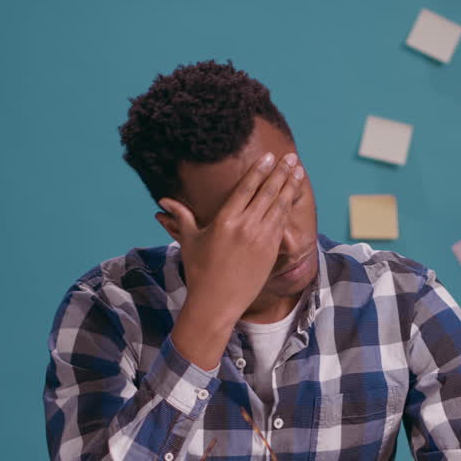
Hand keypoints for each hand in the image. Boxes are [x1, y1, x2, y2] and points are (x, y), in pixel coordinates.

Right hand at [161, 152, 304, 366]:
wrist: (216, 303)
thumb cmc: (199, 272)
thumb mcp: (189, 241)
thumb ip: (181, 217)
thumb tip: (162, 202)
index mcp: (224, 220)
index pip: (246, 188)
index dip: (259, 170)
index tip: (269, 156)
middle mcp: (245, 227)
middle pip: (268, 193)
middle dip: (281, 173)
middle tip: (292, 158)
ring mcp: (261, 239)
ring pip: (279, 206)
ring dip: (290, 187)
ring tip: (298, 171)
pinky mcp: (270, 252)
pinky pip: (282, 224)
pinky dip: (289, 208)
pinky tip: (294, 197)